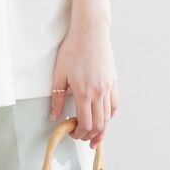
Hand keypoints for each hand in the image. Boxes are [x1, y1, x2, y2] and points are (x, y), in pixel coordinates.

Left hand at [49, 0, 118, 146]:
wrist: (91, 32)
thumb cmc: (74, 49)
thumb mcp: (59, 75)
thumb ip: (56, 99)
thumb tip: (54, 116)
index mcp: (84, 92)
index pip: (86, 123)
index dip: (79, 133)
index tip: (72, 133)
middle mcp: (99, 93)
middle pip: (99, 125)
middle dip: (90, 136)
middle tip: (82, 138)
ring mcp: (108, 88)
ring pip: (109, 117)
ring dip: (102, 130)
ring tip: (95, 137)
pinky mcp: (114, 82)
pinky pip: (114, 105)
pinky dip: (109, 116)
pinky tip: (104, 119)